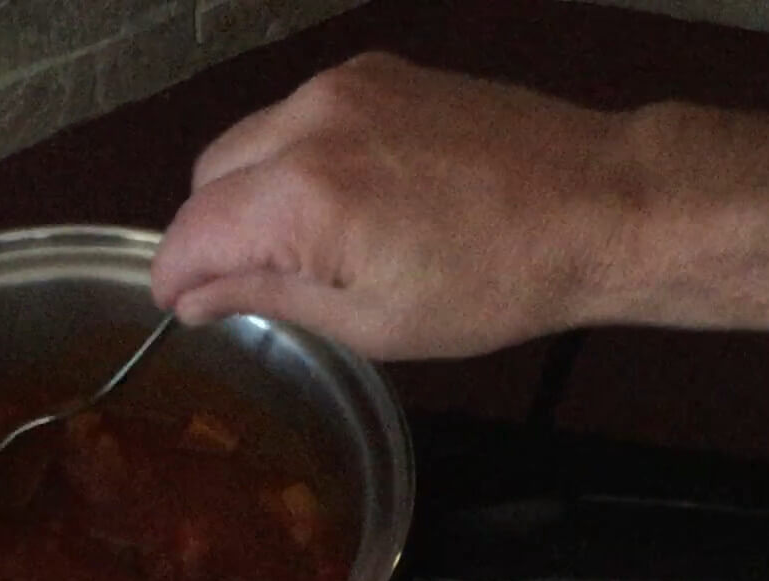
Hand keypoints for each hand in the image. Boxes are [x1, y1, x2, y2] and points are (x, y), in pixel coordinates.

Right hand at [149, 53, 634, 358]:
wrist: (596, 203)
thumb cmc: (494, 282)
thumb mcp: (369, 321)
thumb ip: (265, 297)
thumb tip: (192, 296)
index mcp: (304, 196)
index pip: (191, 230)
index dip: (173, 276)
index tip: (177, 307)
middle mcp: (310, 122)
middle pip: (208, 175)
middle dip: (212, 232)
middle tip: (248, 285)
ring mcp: (345, 86)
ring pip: (250, 140)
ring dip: (252, 193)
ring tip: (307, 247)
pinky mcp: (377, 71)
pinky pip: (299, 116)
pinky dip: (296, 158)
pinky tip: (346, 201)